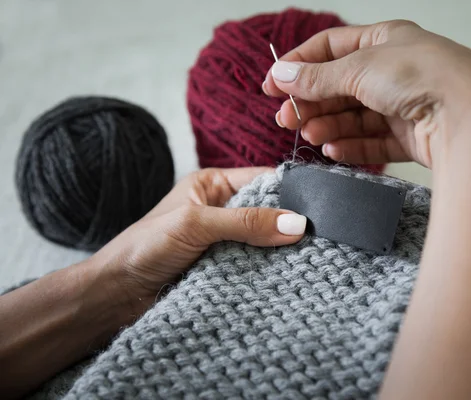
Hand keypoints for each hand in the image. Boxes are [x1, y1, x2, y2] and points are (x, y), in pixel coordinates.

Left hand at [92, 167, 305, 314]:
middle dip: (289, 224)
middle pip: (268, 211)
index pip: (263, 179)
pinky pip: (256, 266)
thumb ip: (245, 222)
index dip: (291, 190)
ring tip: (312, 258)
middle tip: (321, 236)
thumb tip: (296, 224)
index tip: (320, 205)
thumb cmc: (145, 247)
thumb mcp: (197, 225)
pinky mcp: (225, 268)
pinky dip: (269, 271)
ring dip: (280, 251)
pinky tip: (288, 277)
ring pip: (265, 241)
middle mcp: (222, 210)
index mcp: (213, 185)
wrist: (116, 294)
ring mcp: (224, 241)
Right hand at [263, 20, 470, 167]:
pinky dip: (351, 146)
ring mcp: (404, 104)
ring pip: (354, 116)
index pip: (331, 48)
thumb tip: (282, 76)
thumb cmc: (422, 77)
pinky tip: (332, 150)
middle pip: (340, 86)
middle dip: (311, 102)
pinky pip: (373, 140)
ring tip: (309, 135)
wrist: (468, 117)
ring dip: (328, 126)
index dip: (299, 66)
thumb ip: (318, 77)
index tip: (271, 86)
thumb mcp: (359, 69)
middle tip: (286, 119)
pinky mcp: (411, 135)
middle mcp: (395, 70)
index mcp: (385, 40)